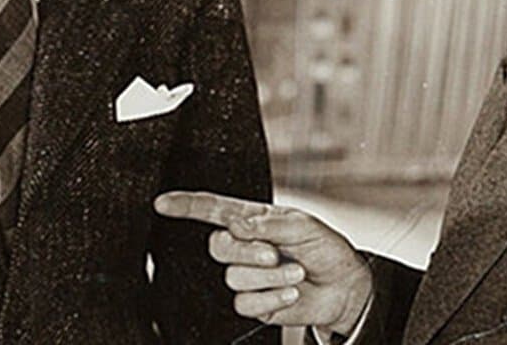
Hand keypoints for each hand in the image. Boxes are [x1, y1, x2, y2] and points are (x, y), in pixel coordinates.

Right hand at [154, 191, 372, 334]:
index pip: (214, 210)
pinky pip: (245, 302)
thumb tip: (235, 223)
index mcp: (255, 221)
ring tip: (296, 272)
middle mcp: (245, 246)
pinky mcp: (253, 301)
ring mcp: (248, 275)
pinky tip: (291, 291)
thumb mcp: (304, 226)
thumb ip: (268, 223)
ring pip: (235, 277)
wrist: (343, 287)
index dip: (187, 206)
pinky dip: (273, 296)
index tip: (163, 203)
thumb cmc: (325, 249)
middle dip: (249, 251)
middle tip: (277, 253)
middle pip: (218, 246)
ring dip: (271, 276)